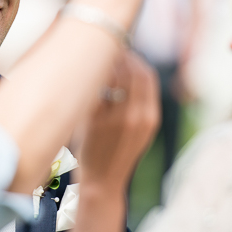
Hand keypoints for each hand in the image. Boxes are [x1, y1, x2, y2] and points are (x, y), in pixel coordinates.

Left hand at [79, 51, 160, 189]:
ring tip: (94, 61)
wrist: (103, 181)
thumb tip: (126, 69)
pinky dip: (90, 80)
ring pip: (113, 77)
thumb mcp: (138, 129)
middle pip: (132, 71)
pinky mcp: (95, 122)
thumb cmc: (116, 151)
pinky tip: (82, 77)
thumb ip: (136, 103)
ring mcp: (116, 119)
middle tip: (106, 49)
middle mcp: (137, 116)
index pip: (148, 75)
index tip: (123, 51)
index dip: (136, 59)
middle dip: (120, 56)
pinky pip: (95, 91)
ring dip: (104, 64)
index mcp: (150, 117)